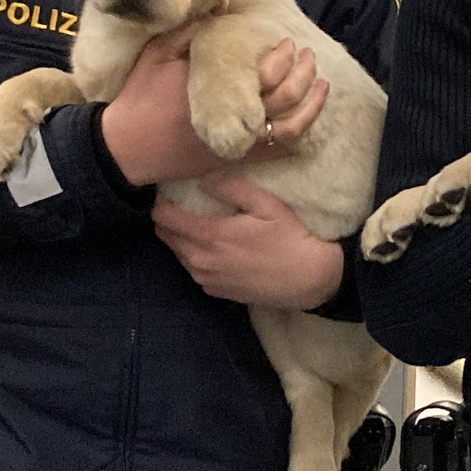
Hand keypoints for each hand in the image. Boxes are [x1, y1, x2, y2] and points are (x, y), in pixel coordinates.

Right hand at [101, 31, 326, 187]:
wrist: (125, 149)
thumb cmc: (138, 99)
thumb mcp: (155, 56)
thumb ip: (185, 33)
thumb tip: (214, 11)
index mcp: (213, 89)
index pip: (262, 74)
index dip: (281, 58)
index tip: (287, 43)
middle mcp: (230, 118)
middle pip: (283, 99)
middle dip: (303, 76)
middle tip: (309, 59)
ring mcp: (234, 142)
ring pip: (288, 128)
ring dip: (310, 107)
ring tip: (321, 87)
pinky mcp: (233, 159)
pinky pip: (275, 152)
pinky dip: (296, 137)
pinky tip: (308, 121)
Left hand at [154, 174, 343, 307]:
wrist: (308, 279)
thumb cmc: (289, 238)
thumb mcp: (266, 204)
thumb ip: (232, 188)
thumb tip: (203, 179)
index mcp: (210, 235)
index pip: (164, 219)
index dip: (162, 204)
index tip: (170, 194)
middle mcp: (201, 260)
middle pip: (165, 237)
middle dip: (168, 221)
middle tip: (183, 207)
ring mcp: (206, 279)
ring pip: (178, 254)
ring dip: (182, 240)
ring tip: (199, 226)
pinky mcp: (215, 291)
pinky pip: (194, 270)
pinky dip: (196, 257)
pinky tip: (216, 250)